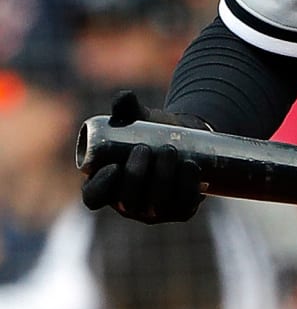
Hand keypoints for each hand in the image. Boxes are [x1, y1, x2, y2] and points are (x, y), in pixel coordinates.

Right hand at [80, 91, 206, 223]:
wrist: (183, 137)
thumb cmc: (149, 130)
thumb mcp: (137, 118)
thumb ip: (126, 106)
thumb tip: (124, 96)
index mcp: (105, 185)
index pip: (93, 197)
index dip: (101, 188)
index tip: (114, 166)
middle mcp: (128, 204)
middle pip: (129, 201)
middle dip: (137, 177)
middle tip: (147, 149)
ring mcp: (155, 212)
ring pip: (157, 204)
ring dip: (163, 179)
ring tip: (170, 150)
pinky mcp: (180, 211)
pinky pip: (184, 206)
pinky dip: (187, 187)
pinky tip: (191, 167)